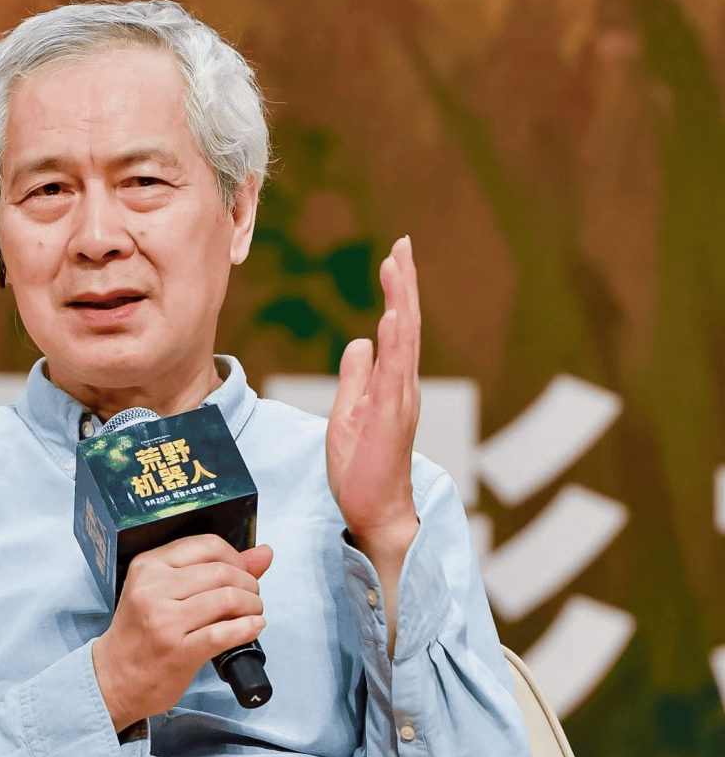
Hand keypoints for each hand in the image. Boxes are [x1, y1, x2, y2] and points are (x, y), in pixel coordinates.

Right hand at [92, 535, 272, 731]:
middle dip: (249, 584)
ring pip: (228, 598)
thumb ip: (212, 569)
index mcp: (148, 566)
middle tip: (252, 598)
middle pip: (222, 571)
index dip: (237, 558)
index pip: (207, 545)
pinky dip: (248, 628)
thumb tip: (263, 553)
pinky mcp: (178, 651)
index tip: (243, 574)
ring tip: (252, 614)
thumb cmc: (140, 634)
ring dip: (252, 606)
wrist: (113, 678)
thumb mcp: (163, 592)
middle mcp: (153, 588)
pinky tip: (253, 628)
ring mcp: (164, 621)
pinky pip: (224, 633)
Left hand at [326, 236, 420, 649]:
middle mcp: (403, 388)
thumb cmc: (363, 469)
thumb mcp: (349, 413)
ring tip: (397, 266)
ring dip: (402, 302)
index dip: (397, 292)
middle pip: (407, 326)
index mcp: (393, 385)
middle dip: (404, 284)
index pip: (398, 330)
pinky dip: (397, 345)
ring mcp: (400, 403)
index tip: (393, 257)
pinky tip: (393, 317)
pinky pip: (395, 376)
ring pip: (406, 343)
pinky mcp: (391, 420)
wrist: (375, 512)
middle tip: (401, 245)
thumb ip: (357, 378)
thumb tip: (361, 342)